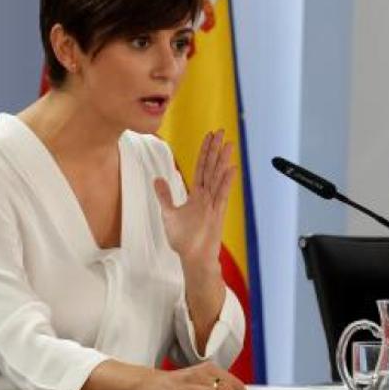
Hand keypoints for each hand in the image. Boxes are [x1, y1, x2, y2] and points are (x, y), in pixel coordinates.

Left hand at [153, 130, 234, 274]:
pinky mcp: (217, 214)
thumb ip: (165, 195)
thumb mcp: (169, 213)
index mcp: (197, 195)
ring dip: (222, 160)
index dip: (205, 152)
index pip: (201, 168)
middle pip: (212, 167)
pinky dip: (225, 182)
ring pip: (218, 177)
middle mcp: (207, 197)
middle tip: (221, 131)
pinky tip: (231, 168)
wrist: (194, 258)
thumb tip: (157, 179)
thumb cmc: (184, 239)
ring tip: (228, 144)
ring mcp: (213, 204)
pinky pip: (222, 195)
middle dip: (216, 149)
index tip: (210, 137)